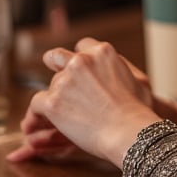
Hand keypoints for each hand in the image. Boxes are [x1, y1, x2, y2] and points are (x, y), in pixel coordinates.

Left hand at [7, 38, 159, 169]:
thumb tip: (109, 70)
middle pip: (58, 58)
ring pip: (50, 85)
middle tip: (64, 88)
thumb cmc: (139, 111)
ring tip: (69, 115)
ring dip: (56, 97)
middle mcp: (81, 61)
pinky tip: (49, 122)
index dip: (79, 58)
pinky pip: (37, 104)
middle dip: (59, 71)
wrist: (129, 131)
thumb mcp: (137, 78)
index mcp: (103, 52)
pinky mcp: (52, 102)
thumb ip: (117, 67)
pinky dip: (40, 113)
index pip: (82, 46)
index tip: (78, 70)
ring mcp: (65, 81)